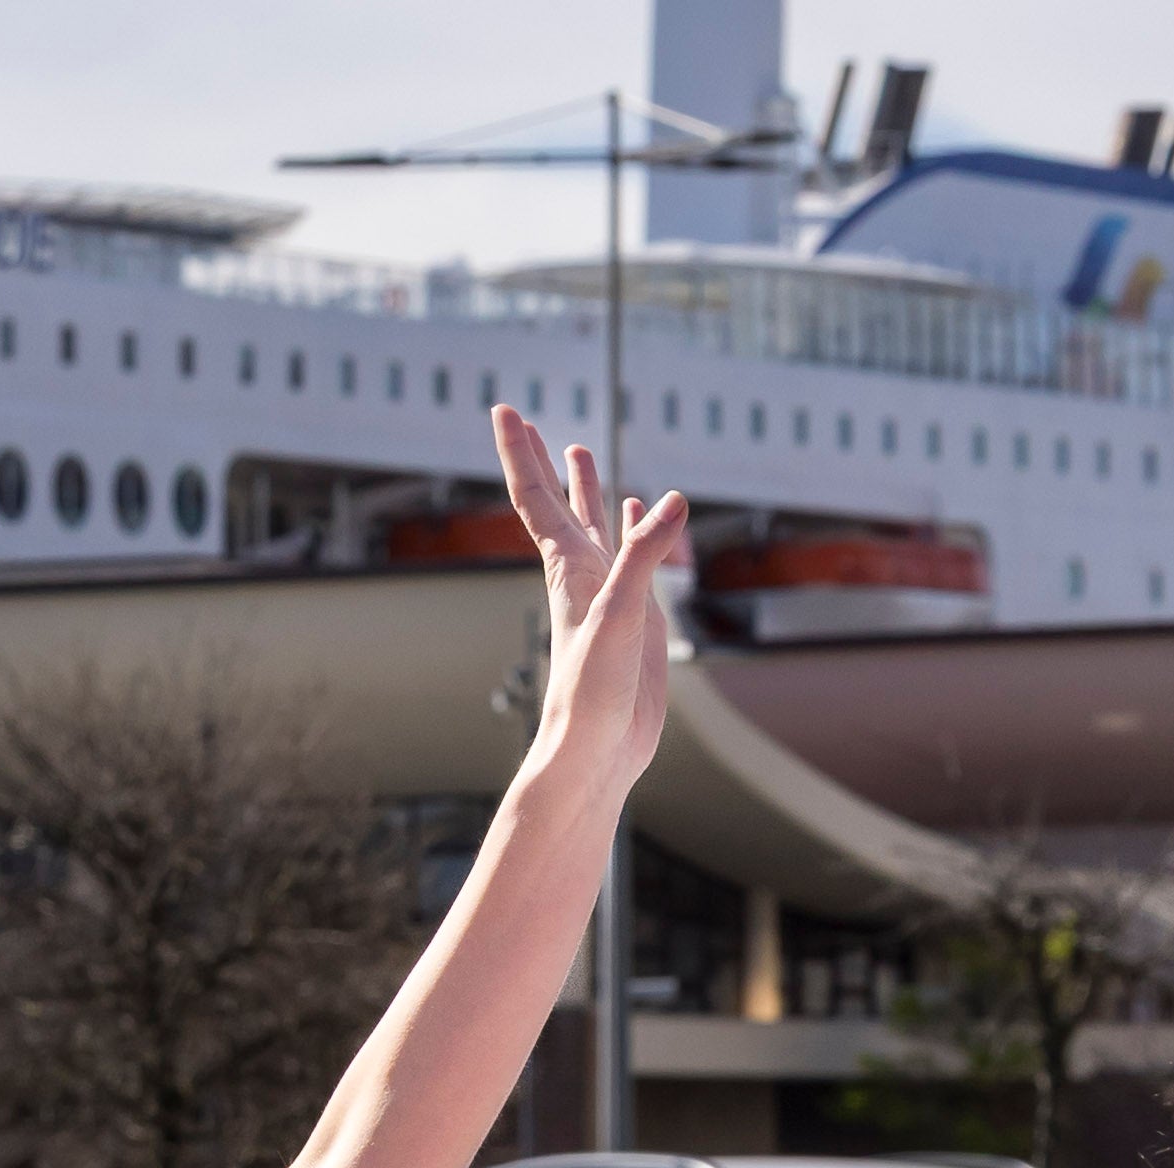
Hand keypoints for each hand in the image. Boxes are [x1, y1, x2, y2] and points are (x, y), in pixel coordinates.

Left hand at [490, 404, 687, 790]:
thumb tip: (670, 500)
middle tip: (524, 420)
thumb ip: (642, 559)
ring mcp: (609, 595)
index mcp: (568, 569)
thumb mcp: (623, 618)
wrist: (596, 753)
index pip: (536, 498)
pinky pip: (632, 558)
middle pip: (556, 504)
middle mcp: (584, 575)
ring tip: (577, 451)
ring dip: (585, 490)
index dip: (520, 453)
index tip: (503, 409)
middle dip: (540, 461)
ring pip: (593, 527)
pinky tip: (639, 513)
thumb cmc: (593, 695)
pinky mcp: (636, 617)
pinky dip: (633, 530)